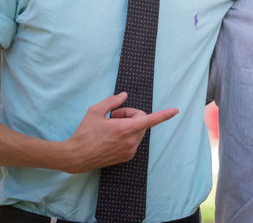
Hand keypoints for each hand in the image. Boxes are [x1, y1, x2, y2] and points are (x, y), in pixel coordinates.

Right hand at [61, 92, 177, 173]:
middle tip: (114, 115)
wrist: (76, 157)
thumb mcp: (95, 111)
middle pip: (141, 120)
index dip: (164, 115)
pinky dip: (127, 135)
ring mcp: (130, 150)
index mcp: (125, 129)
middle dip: (131, 115)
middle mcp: (130, 141)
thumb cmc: (84, 133)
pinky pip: (134, 140)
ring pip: (138, 130)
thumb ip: (112, 101)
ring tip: (111, 127)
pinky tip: (112, 137)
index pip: (150, 120)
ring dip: (129, 125)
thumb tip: (124, 95)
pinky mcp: (127, 157)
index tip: (176, 111)